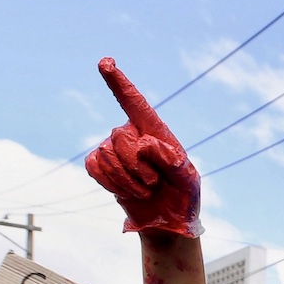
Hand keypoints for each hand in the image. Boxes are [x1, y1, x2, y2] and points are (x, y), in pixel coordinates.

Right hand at [84, 59, 201, 236]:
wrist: (168, 221)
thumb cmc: (183, 197)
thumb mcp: (188, 180)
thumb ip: (174, 161)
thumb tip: (147, 143)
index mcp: (156, 132)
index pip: (135, 102)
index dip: (119, 82)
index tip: (105, 62)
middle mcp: (132, 135)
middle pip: (120, 137)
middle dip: (138, 166)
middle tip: (155, 183)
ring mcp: (113, 150)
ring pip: (107, 154)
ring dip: (129, 180)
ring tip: (146, 189)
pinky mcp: (100, 165)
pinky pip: (94, 166)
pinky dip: (112, 183)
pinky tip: (129, 191)